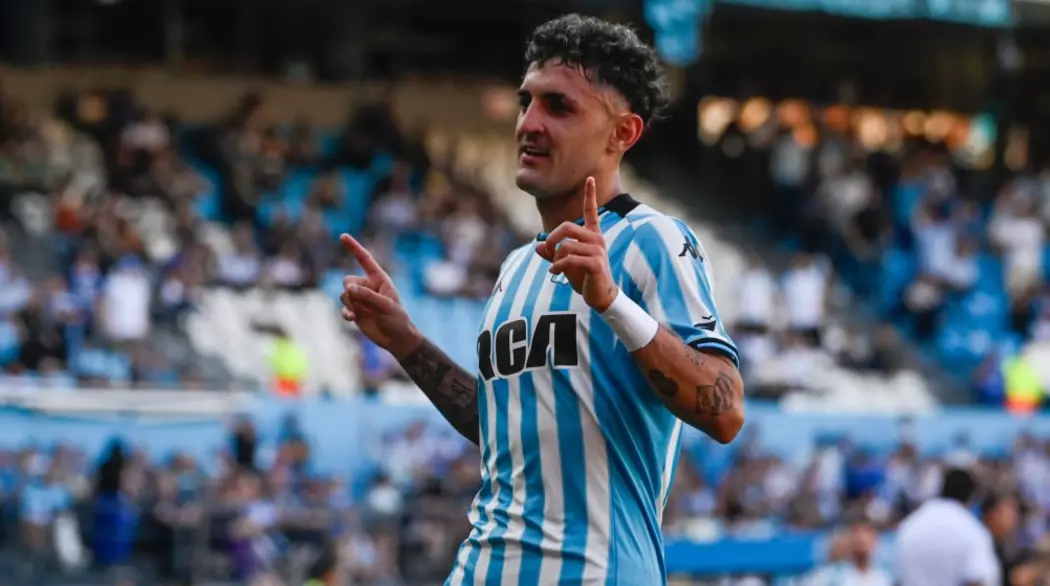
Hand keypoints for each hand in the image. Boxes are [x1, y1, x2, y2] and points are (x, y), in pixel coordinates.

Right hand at [339, 234, 420, 357]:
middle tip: (363, 302)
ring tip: (364, 313)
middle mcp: (367, 286)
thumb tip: (348, 290)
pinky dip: (346, 313)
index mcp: (379, 279)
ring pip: (343, 295)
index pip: (364, 259)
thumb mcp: (386, 306)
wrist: (396, 339)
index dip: (354, 248)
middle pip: (347, 280)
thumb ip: (367, 296)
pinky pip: (343, 307)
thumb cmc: (397, 320)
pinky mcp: (355, 311)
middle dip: (351, 291)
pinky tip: (352, 319)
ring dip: (351, 304)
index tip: (343, 236)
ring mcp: (360, 299)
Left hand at [535, 177, 617, 311]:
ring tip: (555, 268)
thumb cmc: (585, 277)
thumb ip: (552, 254)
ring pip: (566, 245)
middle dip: (552, 238)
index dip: (590, 194)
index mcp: (592, 235)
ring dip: (555, 258)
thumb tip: (537, 246)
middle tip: (547, 251)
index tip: (589, 178)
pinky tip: (554, 272)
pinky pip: (569, 259)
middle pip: (567, 227)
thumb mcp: (565, 263)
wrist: (600, 296)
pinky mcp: (596, 263)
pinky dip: (557, 266)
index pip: (591, 211)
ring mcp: (598, 250)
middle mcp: (597, 239)